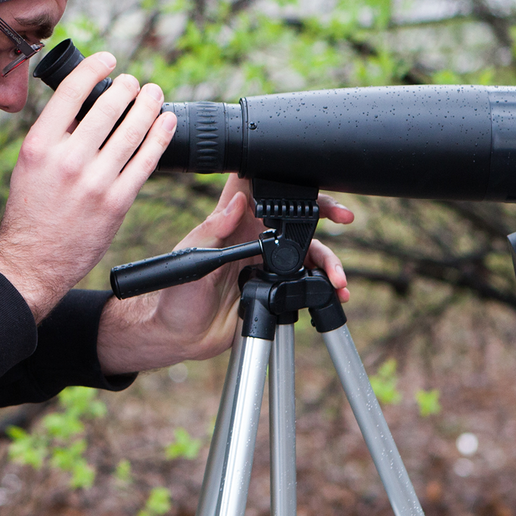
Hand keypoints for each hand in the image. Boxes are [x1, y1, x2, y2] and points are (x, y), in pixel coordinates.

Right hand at [0, 51, 176, 319]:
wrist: (31, 262)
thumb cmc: (30, 213)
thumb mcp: (29, 165)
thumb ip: (55, 136)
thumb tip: (86, 104)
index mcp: (39, 145)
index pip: (72, 91)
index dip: (95, 68)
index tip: (108, 60)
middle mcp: (67, 160)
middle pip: (109, 107)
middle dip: (128, 87)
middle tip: (136, 83)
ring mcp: (95, 182)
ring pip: (133, 130)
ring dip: (149, 106)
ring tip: (155, 95)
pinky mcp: (116, 202)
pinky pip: (146, 161)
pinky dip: (160, 137)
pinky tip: (166, 123)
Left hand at [96, 175, 353, 374]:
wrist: (177, 338)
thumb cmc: (171, 296)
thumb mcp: (188, 258)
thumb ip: (212, 231)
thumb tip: (237, 202)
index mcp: (232, 224)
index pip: (260, 189)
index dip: (284, 176)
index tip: (308, 177)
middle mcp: (252, 240)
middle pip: (295, 218)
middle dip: (324, 213)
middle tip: (344, 216)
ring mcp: (265, 265)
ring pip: (307, 253)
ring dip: (328, 261)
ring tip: (338, 277)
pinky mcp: (274, 290)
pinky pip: (305, 283)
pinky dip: (323, 287)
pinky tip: (334, 293)